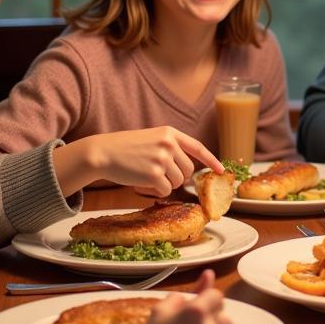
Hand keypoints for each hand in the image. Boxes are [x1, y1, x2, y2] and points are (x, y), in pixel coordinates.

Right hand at [55, 127, 222, 196]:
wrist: (103, 152)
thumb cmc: (125, 148)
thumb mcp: (151, 139)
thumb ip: (171, 148)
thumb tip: (189, 171)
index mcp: (170, 133)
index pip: (198, 147)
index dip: (211, 160)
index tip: (221, 170)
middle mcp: (169, 144)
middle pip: (188, 171)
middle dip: (177, 177)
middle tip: (159, 175)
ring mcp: (162, 159)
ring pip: (178, 182)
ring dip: (165, 184)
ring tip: (146, 175)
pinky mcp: (154, 174)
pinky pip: (165, 190)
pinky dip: (155, 191)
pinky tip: (141, 182)